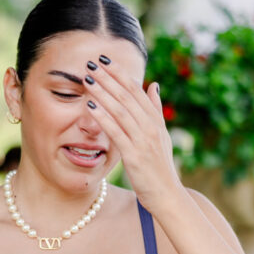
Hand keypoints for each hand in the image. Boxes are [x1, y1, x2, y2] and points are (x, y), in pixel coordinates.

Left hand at [83, 57, 181, 211]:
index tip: (104, 60)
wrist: (166, 194)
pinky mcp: (134, 155)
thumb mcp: (161, 135)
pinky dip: (103, 117)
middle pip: (127, 96)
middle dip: (108, 78)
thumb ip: (155, 109)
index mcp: (155, 120)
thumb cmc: (160, 166)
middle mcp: (150, 127)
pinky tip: (90, 106)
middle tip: (91, 63)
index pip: (136, 90)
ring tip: (87, 78)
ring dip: (102, 92)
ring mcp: (143, 140)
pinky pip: (116, 132)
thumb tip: (153, 85)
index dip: (119, 74)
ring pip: (120, 110)